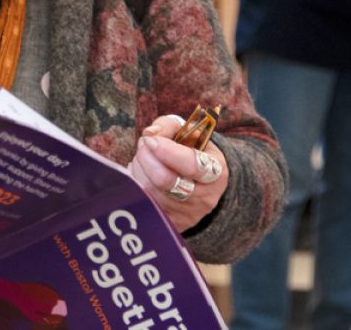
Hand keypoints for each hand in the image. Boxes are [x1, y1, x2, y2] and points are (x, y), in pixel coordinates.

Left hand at [129, 115, 229, 232]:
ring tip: (143, 158)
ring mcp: (187, 214)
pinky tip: (141, 175)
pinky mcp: (171, 224)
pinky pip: (142, 203)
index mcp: (215, 170)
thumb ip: (168, 126)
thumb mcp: (189, 132)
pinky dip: (135, 185)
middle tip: (144, 145)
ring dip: (138, 169)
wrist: (204, 183)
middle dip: (145, 158)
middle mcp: (204, 197)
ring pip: (149, 192)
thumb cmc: (192, 152)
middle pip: (164, 181)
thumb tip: (149, 134)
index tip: (150, 140)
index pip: (191, 165)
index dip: (166, 151)